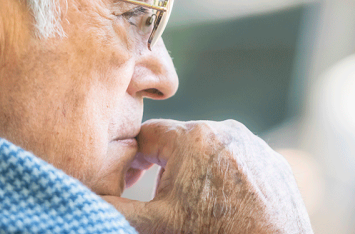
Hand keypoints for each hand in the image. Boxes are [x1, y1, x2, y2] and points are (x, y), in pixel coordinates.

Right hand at [102, 119, 313, 233]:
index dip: (134, 160)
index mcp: (189, 137)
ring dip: (197, 171)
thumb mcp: (154, 224)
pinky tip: (225, 205)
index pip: (147, 136)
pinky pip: (240, 161)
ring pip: (211, 151)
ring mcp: (252, 144)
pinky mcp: (273, 162)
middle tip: (163, 199)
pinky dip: (228, 178)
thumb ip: (112, 206)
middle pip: (180, 142)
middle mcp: (223, 129)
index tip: (131, 184)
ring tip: (196, 204)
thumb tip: (81, 196)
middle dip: (167, 167)